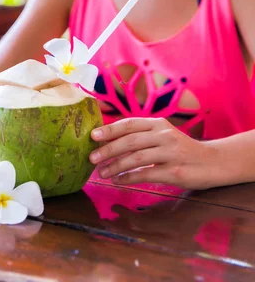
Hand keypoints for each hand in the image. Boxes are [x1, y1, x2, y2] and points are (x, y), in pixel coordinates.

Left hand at [89, 117, 218, 189]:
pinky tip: (118, 181)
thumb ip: (142, 136)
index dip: (110, 129)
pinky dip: (129, 177)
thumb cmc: (181, 149)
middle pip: (130, 141)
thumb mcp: (163, 135)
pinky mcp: (174, 171)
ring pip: (136, 158)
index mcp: (158, 124)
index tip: (93, 136)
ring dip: (116, 166)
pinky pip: (146, 174)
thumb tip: (109, 140)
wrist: (213, 162)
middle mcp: (164, 135)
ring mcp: (170, 153)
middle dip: (108, 149)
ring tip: (102, 173)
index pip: (129, 123)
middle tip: (92, 158)